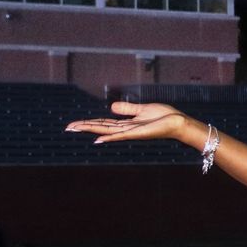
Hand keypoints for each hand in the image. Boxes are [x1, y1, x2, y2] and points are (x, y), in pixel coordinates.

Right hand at [66, 100, 192, 143]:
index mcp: (127, 124)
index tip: (75, 123)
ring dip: (91, 130)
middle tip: (68, 127)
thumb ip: (127, 109)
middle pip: (101, 127)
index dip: (90, 123)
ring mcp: (131, 132)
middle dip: (85, 127)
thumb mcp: (142, 109)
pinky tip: (97, 139)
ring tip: (75, 129)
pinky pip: (120, 135)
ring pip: (106, 131)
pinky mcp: (138, 133)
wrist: (178, 123)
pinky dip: (109, 137)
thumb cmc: (164, 117)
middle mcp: (126, 130)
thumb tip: (111, 107)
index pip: (104, 123)